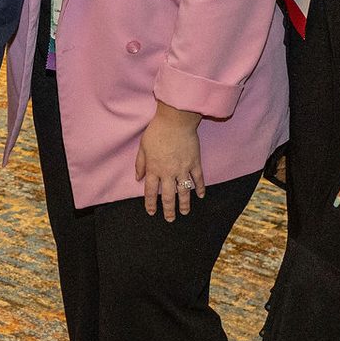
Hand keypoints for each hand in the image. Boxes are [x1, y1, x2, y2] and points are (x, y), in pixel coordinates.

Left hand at [133, 101, 204, 220]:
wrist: (175, 121)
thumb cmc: (157, 131)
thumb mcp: (143, 146)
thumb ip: (140, 163)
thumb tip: (138, 177)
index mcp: (154, 169)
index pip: (150, 191)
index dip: (150, 203)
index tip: (151, 212)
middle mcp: (168, 172)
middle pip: (167, 196)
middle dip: (168, 209)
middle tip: (170, 219)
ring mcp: (183, 169)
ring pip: (184, 191)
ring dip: (184, 204)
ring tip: (184, 212)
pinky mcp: (194, 163)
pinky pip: (198, 179)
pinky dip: (200, 188)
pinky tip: (200, 196)